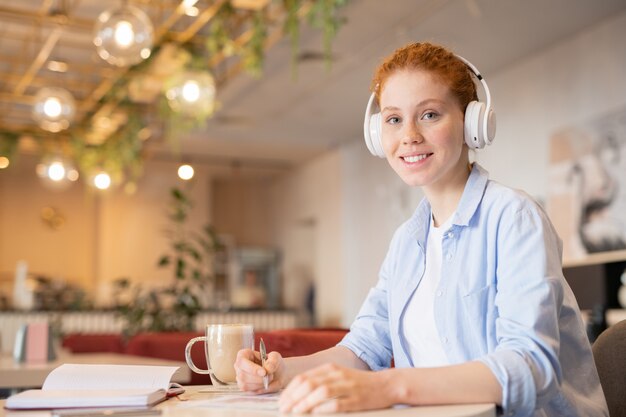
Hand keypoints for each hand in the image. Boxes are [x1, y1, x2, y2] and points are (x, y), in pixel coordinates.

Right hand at [234, 348, 284, 393]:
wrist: (277, 373)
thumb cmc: (273, 363)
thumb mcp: (275, 357)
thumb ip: (273, 361)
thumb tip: (267, 368)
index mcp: (244, 355)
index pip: (242, 361)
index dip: (252, 368)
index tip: (264, 372)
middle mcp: (239, 366)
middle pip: (242, 375)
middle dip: (258, 378)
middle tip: (270, 376)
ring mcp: (240, 378)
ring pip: (245, 384)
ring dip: (259, 384)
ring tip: (269, 379)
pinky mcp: (244, 387)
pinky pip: (249, 391)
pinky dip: (259, 389)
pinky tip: (265, 384)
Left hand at [278, 363, 393, 413]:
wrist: (386, 384)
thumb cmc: (359, 383)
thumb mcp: (338, 376)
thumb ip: (320, 381)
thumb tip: (298, 394)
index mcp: (330, 368)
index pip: (303, 378)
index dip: (290, 390)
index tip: (281, 401)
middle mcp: (337, 375)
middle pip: (309, 384)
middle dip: (293, 397)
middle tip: (283, 409)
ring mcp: (347, 386)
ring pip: (321, 392)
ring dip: (304, 403)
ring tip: (294, 412)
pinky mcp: (356, 399)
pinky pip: (337, 403)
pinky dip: (324, 408)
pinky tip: (314, 413)